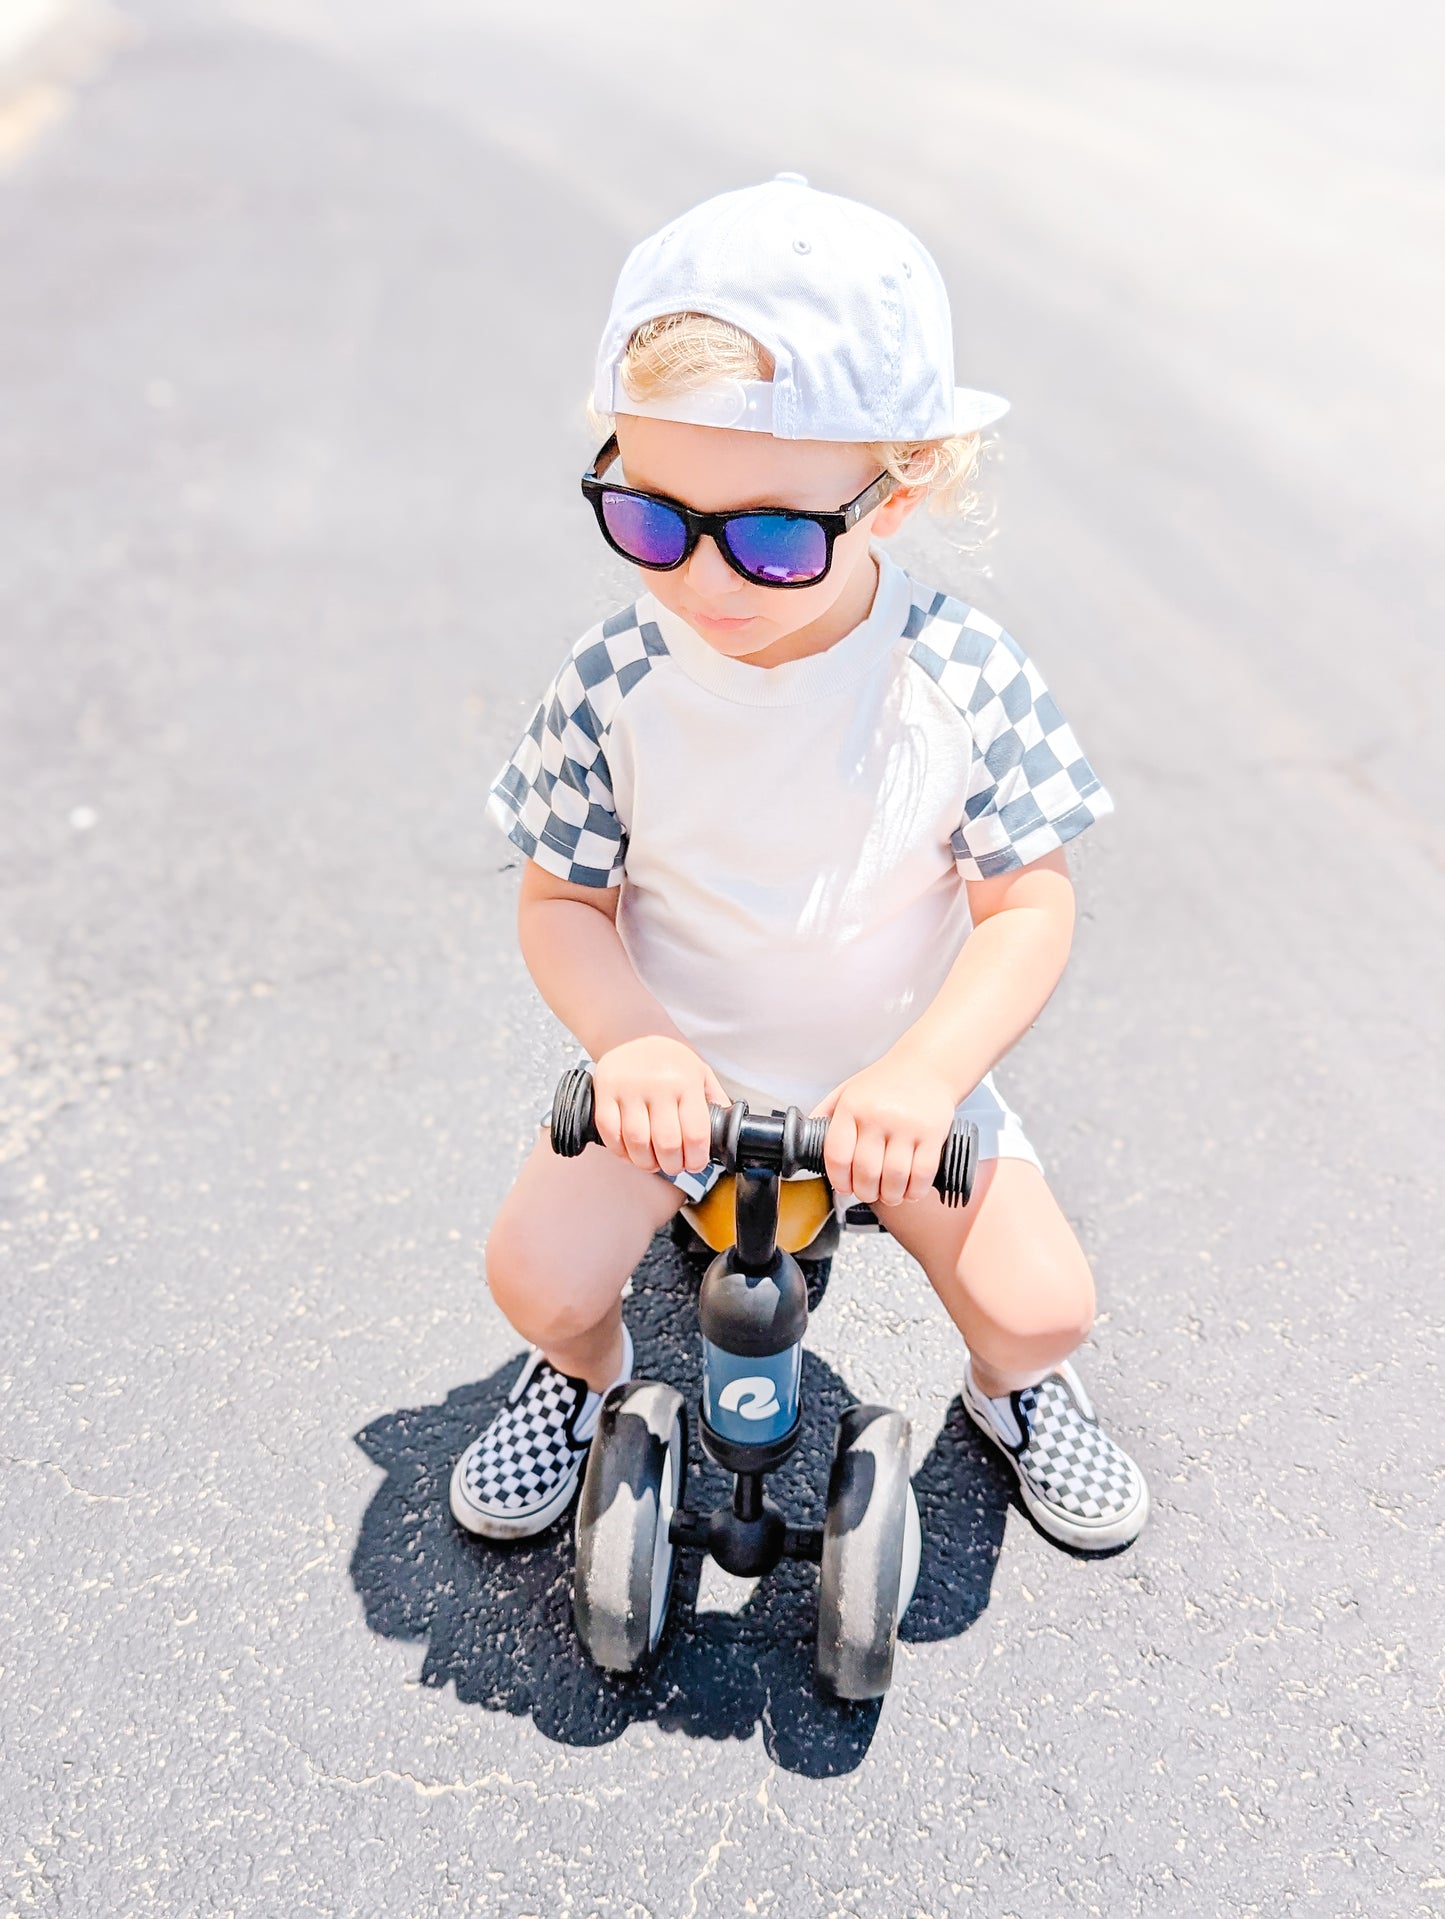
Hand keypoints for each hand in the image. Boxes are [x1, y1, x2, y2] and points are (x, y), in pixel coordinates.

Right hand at [592, 1035, 730, 1178]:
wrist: (635, 1034)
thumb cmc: (671, 1061)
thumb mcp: (701, 1074)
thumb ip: (715, 1102)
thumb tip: (729, 1132)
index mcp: (686, 1082)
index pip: (695, 1134)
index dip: (696, 1159)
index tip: (695, 1165)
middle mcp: (658, 1084)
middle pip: (666, 1144)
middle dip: (673, 1166)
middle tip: (674, 1167)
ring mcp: (629, 1088)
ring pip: (637, 1142)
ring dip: (646, 1163)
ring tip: (652, 1163)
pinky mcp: (605, 1091)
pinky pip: (610, 1132)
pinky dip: (619, 1150)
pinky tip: (629, 1151)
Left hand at [809, 1054, 959, 1206]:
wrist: (928, 1064)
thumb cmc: (886, 1081)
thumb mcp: (848, 1090)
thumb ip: (826, 1114)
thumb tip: (803, 1139)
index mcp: (852, 1106)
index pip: (837, 1156)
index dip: (838, 1181)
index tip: (843, 1187)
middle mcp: (878, 1115)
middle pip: (866, 1172)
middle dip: (865, 1192)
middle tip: (868, 1192)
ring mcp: (907, 1125)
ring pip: (895, 1177)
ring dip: (891, 1196)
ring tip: (889, 1194)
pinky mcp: (933, 1133)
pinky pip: (923, 1173)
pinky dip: (915, 1190)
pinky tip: (910, 1190)